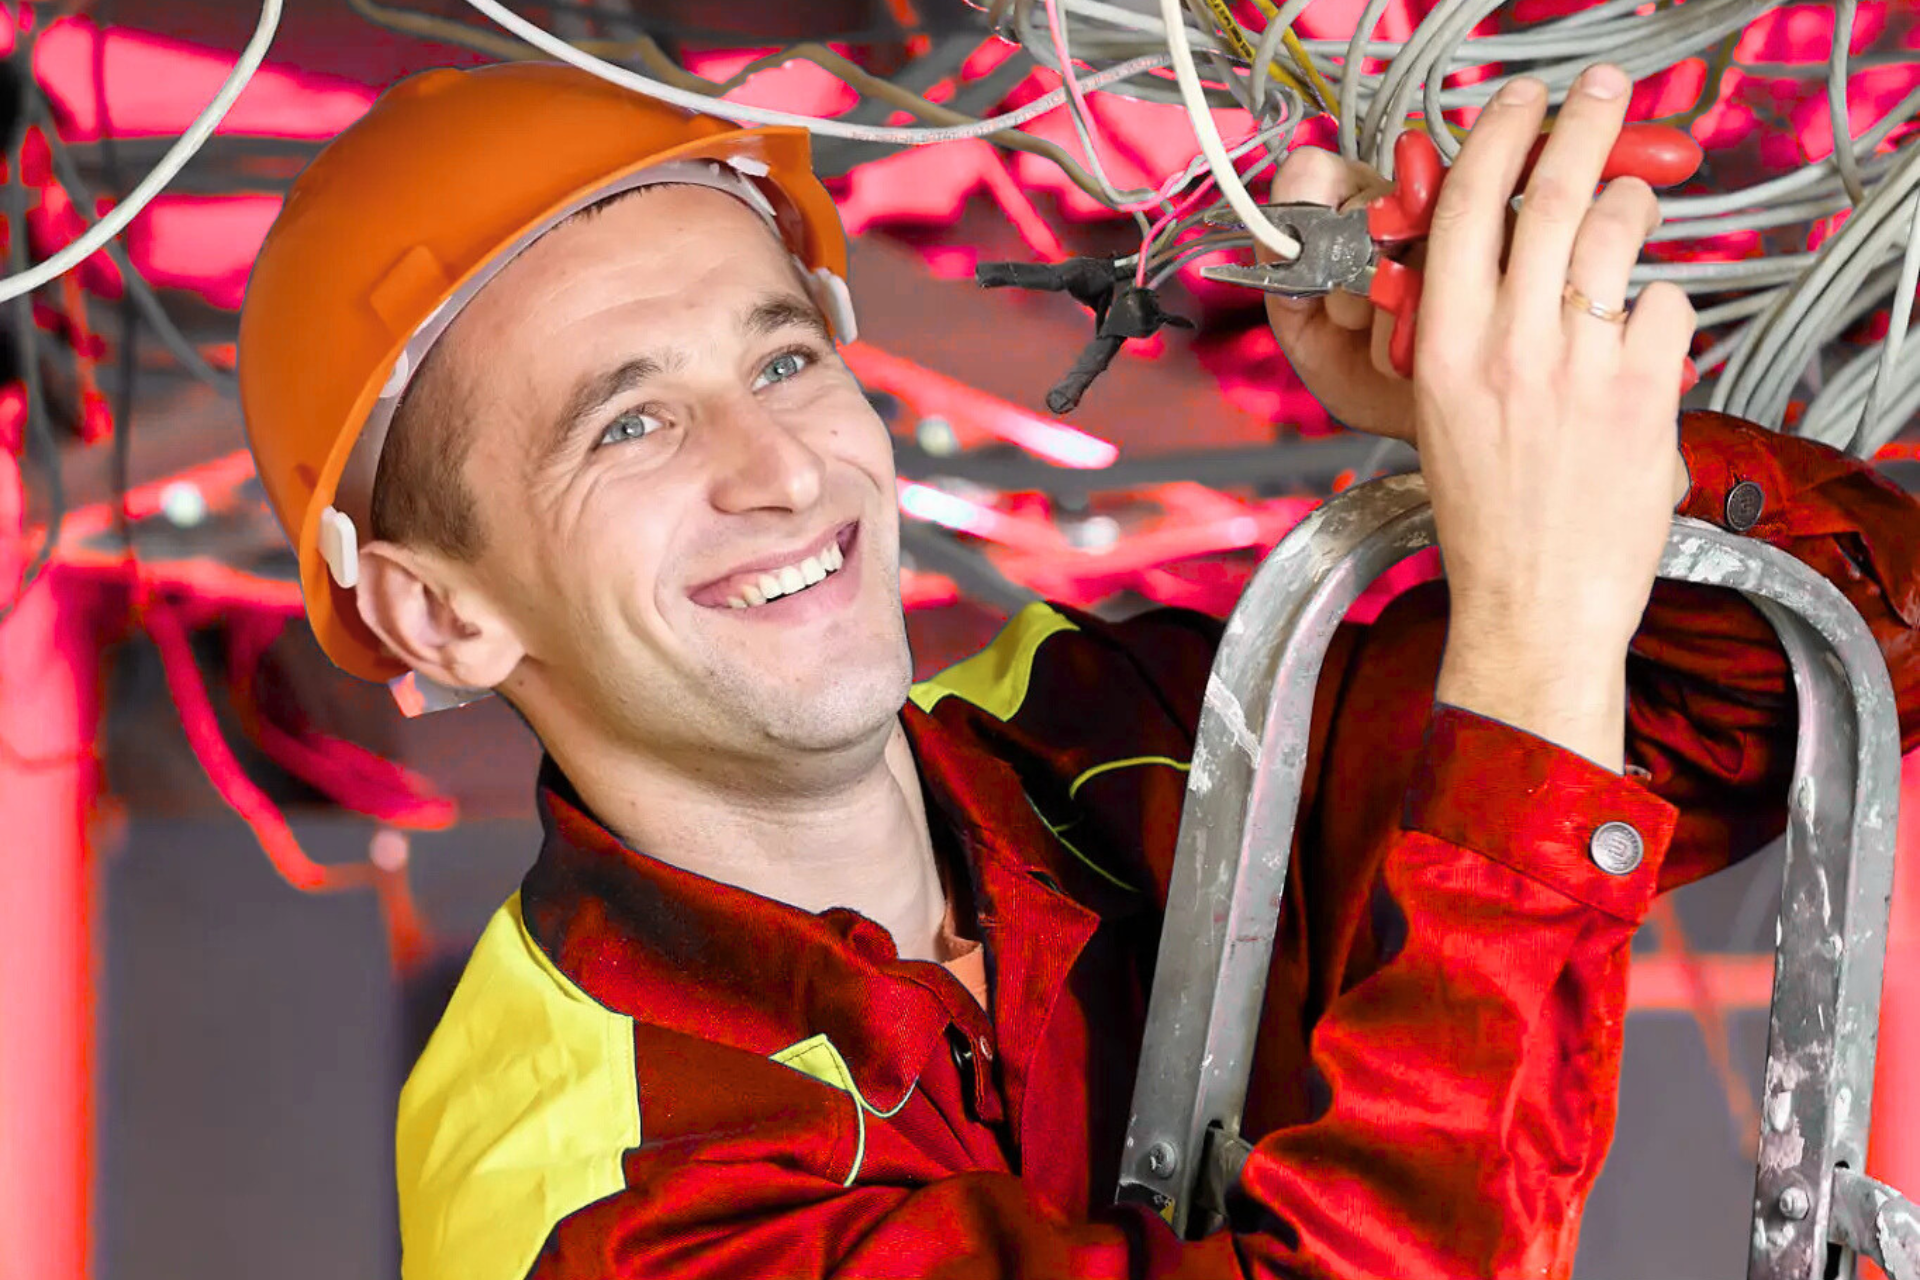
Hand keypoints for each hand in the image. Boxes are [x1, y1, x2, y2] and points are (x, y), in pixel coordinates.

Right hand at [1260, 123, 1692, 507]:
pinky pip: (1665, 306)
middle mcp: (1508, 346)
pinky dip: (1660, 308)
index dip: (1497, 136)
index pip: (1467, 207)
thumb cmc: (1485, 520)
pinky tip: (1640, 337)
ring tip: (1629, 210)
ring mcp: (1579, 366)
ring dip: (1630, 206)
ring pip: (1617, 234)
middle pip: (1551, 194)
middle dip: (1585, 125)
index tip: (1519, 104)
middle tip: (1603, 95)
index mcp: (1442, 348)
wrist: (1532, 602)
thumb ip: (1461, 330)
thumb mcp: (1437, 413)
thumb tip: (1495, 255)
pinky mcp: (1641, 393)